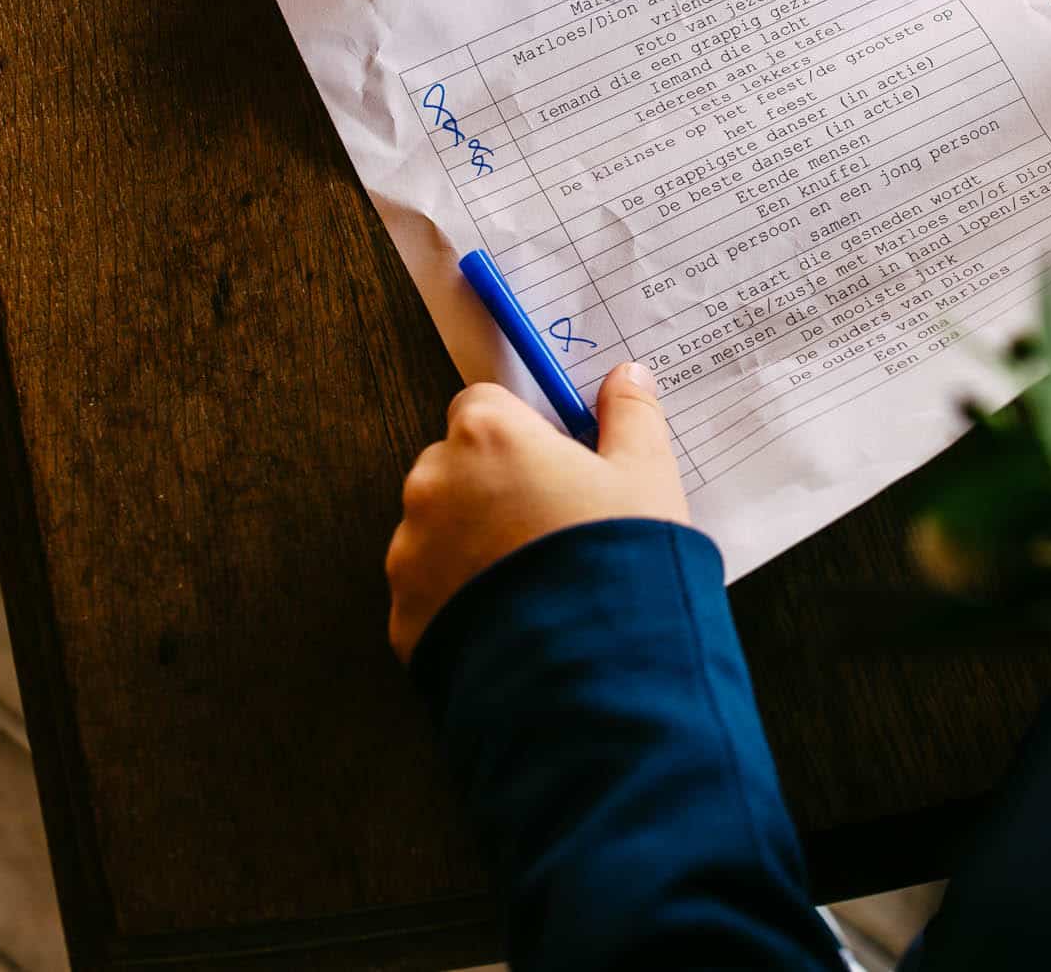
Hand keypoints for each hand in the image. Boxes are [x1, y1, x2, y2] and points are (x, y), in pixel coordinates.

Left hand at [386, 362, 689, 662]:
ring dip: (472, 544)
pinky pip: (431, 594)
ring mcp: (410, 553)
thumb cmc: (619, 559)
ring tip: (535, 579)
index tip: (553, 459)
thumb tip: (627, 378)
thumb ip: (631, 417)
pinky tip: (512, 620)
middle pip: (455, 466)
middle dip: (493, 486)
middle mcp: (433, 485)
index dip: (521, 431)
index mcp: (488, 436)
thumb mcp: (646, 478)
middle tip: (551, 524)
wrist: (593, 672)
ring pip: (438, 531)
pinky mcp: (404, 616)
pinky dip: (461, 601)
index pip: (484, 404)